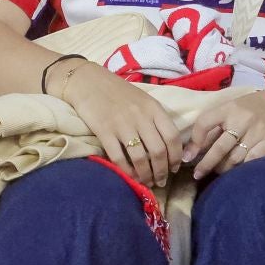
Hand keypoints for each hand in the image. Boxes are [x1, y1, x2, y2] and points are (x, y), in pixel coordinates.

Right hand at [56, 62, 183, 188]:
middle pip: (158, 151)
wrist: (88, 81)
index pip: (173, 136)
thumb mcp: (144, 100)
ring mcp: (122, 125)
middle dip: (162, 171)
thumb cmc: (118, 91)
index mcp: (154, 108)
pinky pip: (119, 157)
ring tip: (147, 182)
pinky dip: (126, 170)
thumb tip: (167, 144)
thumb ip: (155, 118)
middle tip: (161, 182)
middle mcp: (141, 117)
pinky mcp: (104, 131)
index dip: (176, 156)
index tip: (175, 168)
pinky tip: (129, 176)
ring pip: (140, 157)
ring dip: (145, 174)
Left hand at [188, 91, 264, 179]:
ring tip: (217, 172)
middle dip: (206, 164)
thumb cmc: (250, 109)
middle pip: (220, 147)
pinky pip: (250, 162)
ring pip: (234, 158)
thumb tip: (192, 151)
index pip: (204, 123)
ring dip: (223, 168)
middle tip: (197, 175)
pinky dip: (240, 168)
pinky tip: (235, 172)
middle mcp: (242, 119)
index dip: (194, 142)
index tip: (188, 156)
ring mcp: (257, 132)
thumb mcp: (231, 109)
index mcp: (229, 108)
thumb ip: (214, 126)